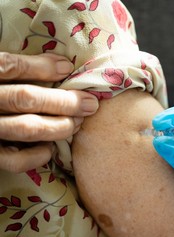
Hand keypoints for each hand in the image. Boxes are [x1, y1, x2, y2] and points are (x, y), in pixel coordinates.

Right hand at [0, 52, 98, 171]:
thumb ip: (14, 69)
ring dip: (59, 125)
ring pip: (26, 128)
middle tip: (90, 103)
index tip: (68, 68)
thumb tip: (62, 65)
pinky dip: (38, 155)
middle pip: (26, 99)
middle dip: (64, 100)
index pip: (9, 67)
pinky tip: (51, 148)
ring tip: (79, 122)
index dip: (41, 67)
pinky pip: (15, 160)